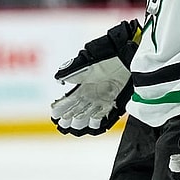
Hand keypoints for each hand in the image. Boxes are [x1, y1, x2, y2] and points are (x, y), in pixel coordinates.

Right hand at [51, 19, 140, 135]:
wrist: (125, 55)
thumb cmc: (105, 57)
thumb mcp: (85, 64)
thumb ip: (71, 72)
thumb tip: (58, 79)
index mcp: (81, 87)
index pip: (67, 102)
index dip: (60, 109)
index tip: (55, 115)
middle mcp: (90, 96)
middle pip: (75, 112)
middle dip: (68, 119)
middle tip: (63, 122)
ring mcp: (101, 101)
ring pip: (87, 117)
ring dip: (80, 122)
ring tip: (75, 124)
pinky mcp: (114, 103)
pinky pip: (104, 116)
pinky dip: (98, 122)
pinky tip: (93, 124)